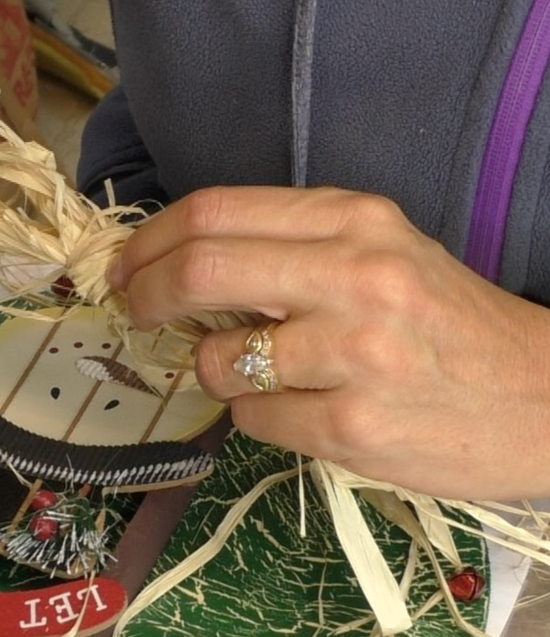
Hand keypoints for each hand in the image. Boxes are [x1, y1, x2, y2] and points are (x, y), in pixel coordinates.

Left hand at [109, 185, 549, 499]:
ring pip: (218, 361)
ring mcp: (352, 354)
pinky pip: (253, 419)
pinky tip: (301, 411)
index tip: (128, 267)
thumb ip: (292, 248)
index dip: (151, 240)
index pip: (215, 212)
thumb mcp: (381, 254)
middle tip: (134, 310)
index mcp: (355, 219)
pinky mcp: (350, 424)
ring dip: (214, 370)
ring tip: (254, 373)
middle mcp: (353, 275)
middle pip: (199, 270)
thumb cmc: (446, 324)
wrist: (541, 399)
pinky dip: (255, 416)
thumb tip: (183, 264)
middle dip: (146, 295)